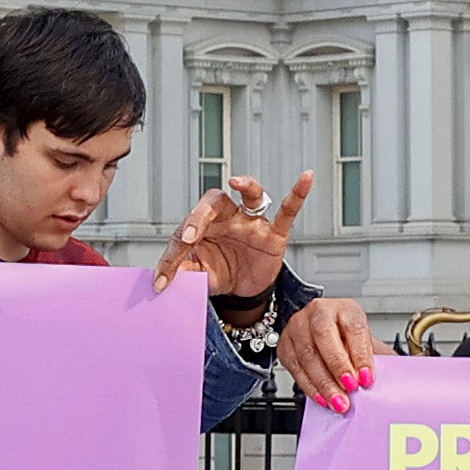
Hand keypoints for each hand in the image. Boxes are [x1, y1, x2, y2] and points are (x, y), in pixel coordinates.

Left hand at [162, 173, 308, 301]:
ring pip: (251, 196)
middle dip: (198, 218)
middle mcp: (227, 218)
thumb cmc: (220, 271)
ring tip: (238, 182)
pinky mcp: (275, 234)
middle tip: (188, 238)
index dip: (172, 256)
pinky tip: (305, 179)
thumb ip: (182, 271)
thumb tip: (164, 278)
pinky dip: (298, 194)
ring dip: (246, 186)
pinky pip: (288, 210)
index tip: (163, 277)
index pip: (184, 232)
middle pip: (213, 203)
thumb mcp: (198, 274)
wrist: (244, 289)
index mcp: (203, 226)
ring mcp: (252, 223)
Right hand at [280, 294, 378, 410]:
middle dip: (338, 367)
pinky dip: (310, 387)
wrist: (330, 337)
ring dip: (324, 383)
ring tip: (338, 401)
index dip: (361, 355)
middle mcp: (319, 312)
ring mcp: (298, 326)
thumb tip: (384, 384)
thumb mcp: (366, 344)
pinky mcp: (285, 345)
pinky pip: (295, 368)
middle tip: (350, 388)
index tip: (367, 378)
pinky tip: (322, 398)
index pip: (354, 327)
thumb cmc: (349, 341)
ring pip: (307, 355)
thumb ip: (375, 360)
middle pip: (324, 337)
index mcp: (345, 308)